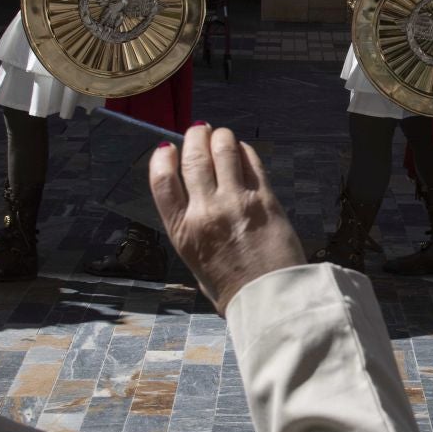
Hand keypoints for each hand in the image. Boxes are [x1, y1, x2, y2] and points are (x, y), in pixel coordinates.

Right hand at [150, 124, 305, 311]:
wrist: (270, 301)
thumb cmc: (231, 288)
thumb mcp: (195, 260)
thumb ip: (191, 227)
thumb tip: (194, 196)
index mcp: (182, 231)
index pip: (162, 180)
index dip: (163, 158)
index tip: (167, 148)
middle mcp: (206, 212)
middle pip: (194, 158)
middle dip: (194, 137)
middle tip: (199, 130)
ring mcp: (236, 203)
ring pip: (224, 151)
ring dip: (221, 137)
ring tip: (221, 137)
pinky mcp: (266, 200)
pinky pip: (252, 163)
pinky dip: (245, 151)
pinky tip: (243, 152)